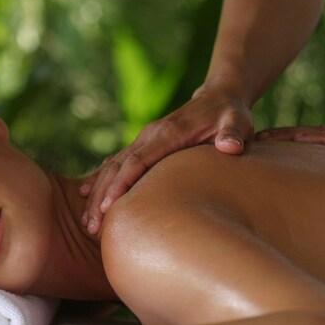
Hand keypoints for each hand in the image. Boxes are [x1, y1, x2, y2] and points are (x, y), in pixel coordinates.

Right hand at [80, 88, 253, 233]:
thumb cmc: (229, 114)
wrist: (218, 97)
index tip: (108, 207)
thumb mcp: (237, 121)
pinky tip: (87, 196)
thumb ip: (233, 133)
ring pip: (112, 167)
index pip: (137, 160)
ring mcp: (144, 140)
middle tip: (91, 226)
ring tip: (88, 223)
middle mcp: (149, 136)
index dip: (121, 184)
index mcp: (167, 133)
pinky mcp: (144, 146)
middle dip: (102, 196)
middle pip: (117, 167)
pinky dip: (100, 180)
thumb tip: (230, 147)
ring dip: (97, 193)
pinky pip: (116, 164)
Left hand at [256, 105, 324, 167]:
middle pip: (308, 137)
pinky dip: (313, 140)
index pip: (316, 142)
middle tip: (249, 142)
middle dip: (279, 140)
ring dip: (288, 138)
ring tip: (261, 141)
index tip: (265, 146)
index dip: (290, 143)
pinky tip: (295, 140)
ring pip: (316, 136)